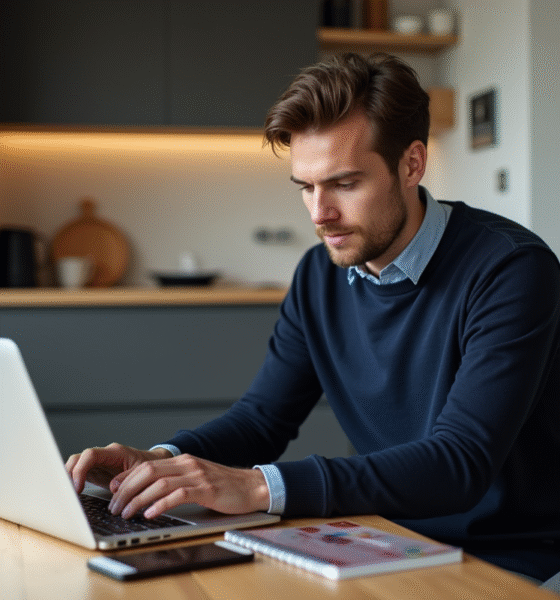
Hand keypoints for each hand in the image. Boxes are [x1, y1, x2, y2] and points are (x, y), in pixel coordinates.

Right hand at [65, 442, 171, 493]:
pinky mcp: (95, 472)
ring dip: (68, 480)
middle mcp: (103, 456)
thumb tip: (114, 487)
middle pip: (77, 459)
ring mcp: (98, 463)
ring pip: (75, 466)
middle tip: (66, 494)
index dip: (81, 469)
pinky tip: (72, 496)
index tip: (77, 487)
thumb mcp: (143, 472)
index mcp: (115, 453)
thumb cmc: (149, 466)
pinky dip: (72, 484)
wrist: (153, 465)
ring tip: (66, 497)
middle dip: (68, 474)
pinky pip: (79, 474)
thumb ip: (128, 478)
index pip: (90, 455)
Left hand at [106, 454, 269, 518]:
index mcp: (183, 461)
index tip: (112, 490)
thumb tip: (148, 494)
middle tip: (115, 506)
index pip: (146, 465)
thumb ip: (176, 481)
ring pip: (159, 483)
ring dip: (138, 499)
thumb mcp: (196, 479)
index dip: (126, 477)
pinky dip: (160, 504)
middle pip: (147, 471)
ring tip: (126, 513)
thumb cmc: (223, 486)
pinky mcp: (206, 489)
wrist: (251, 486)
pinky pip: (178, 494)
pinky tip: (150, 514)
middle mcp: (187, 464)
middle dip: (126, 489)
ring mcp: (197, 475)